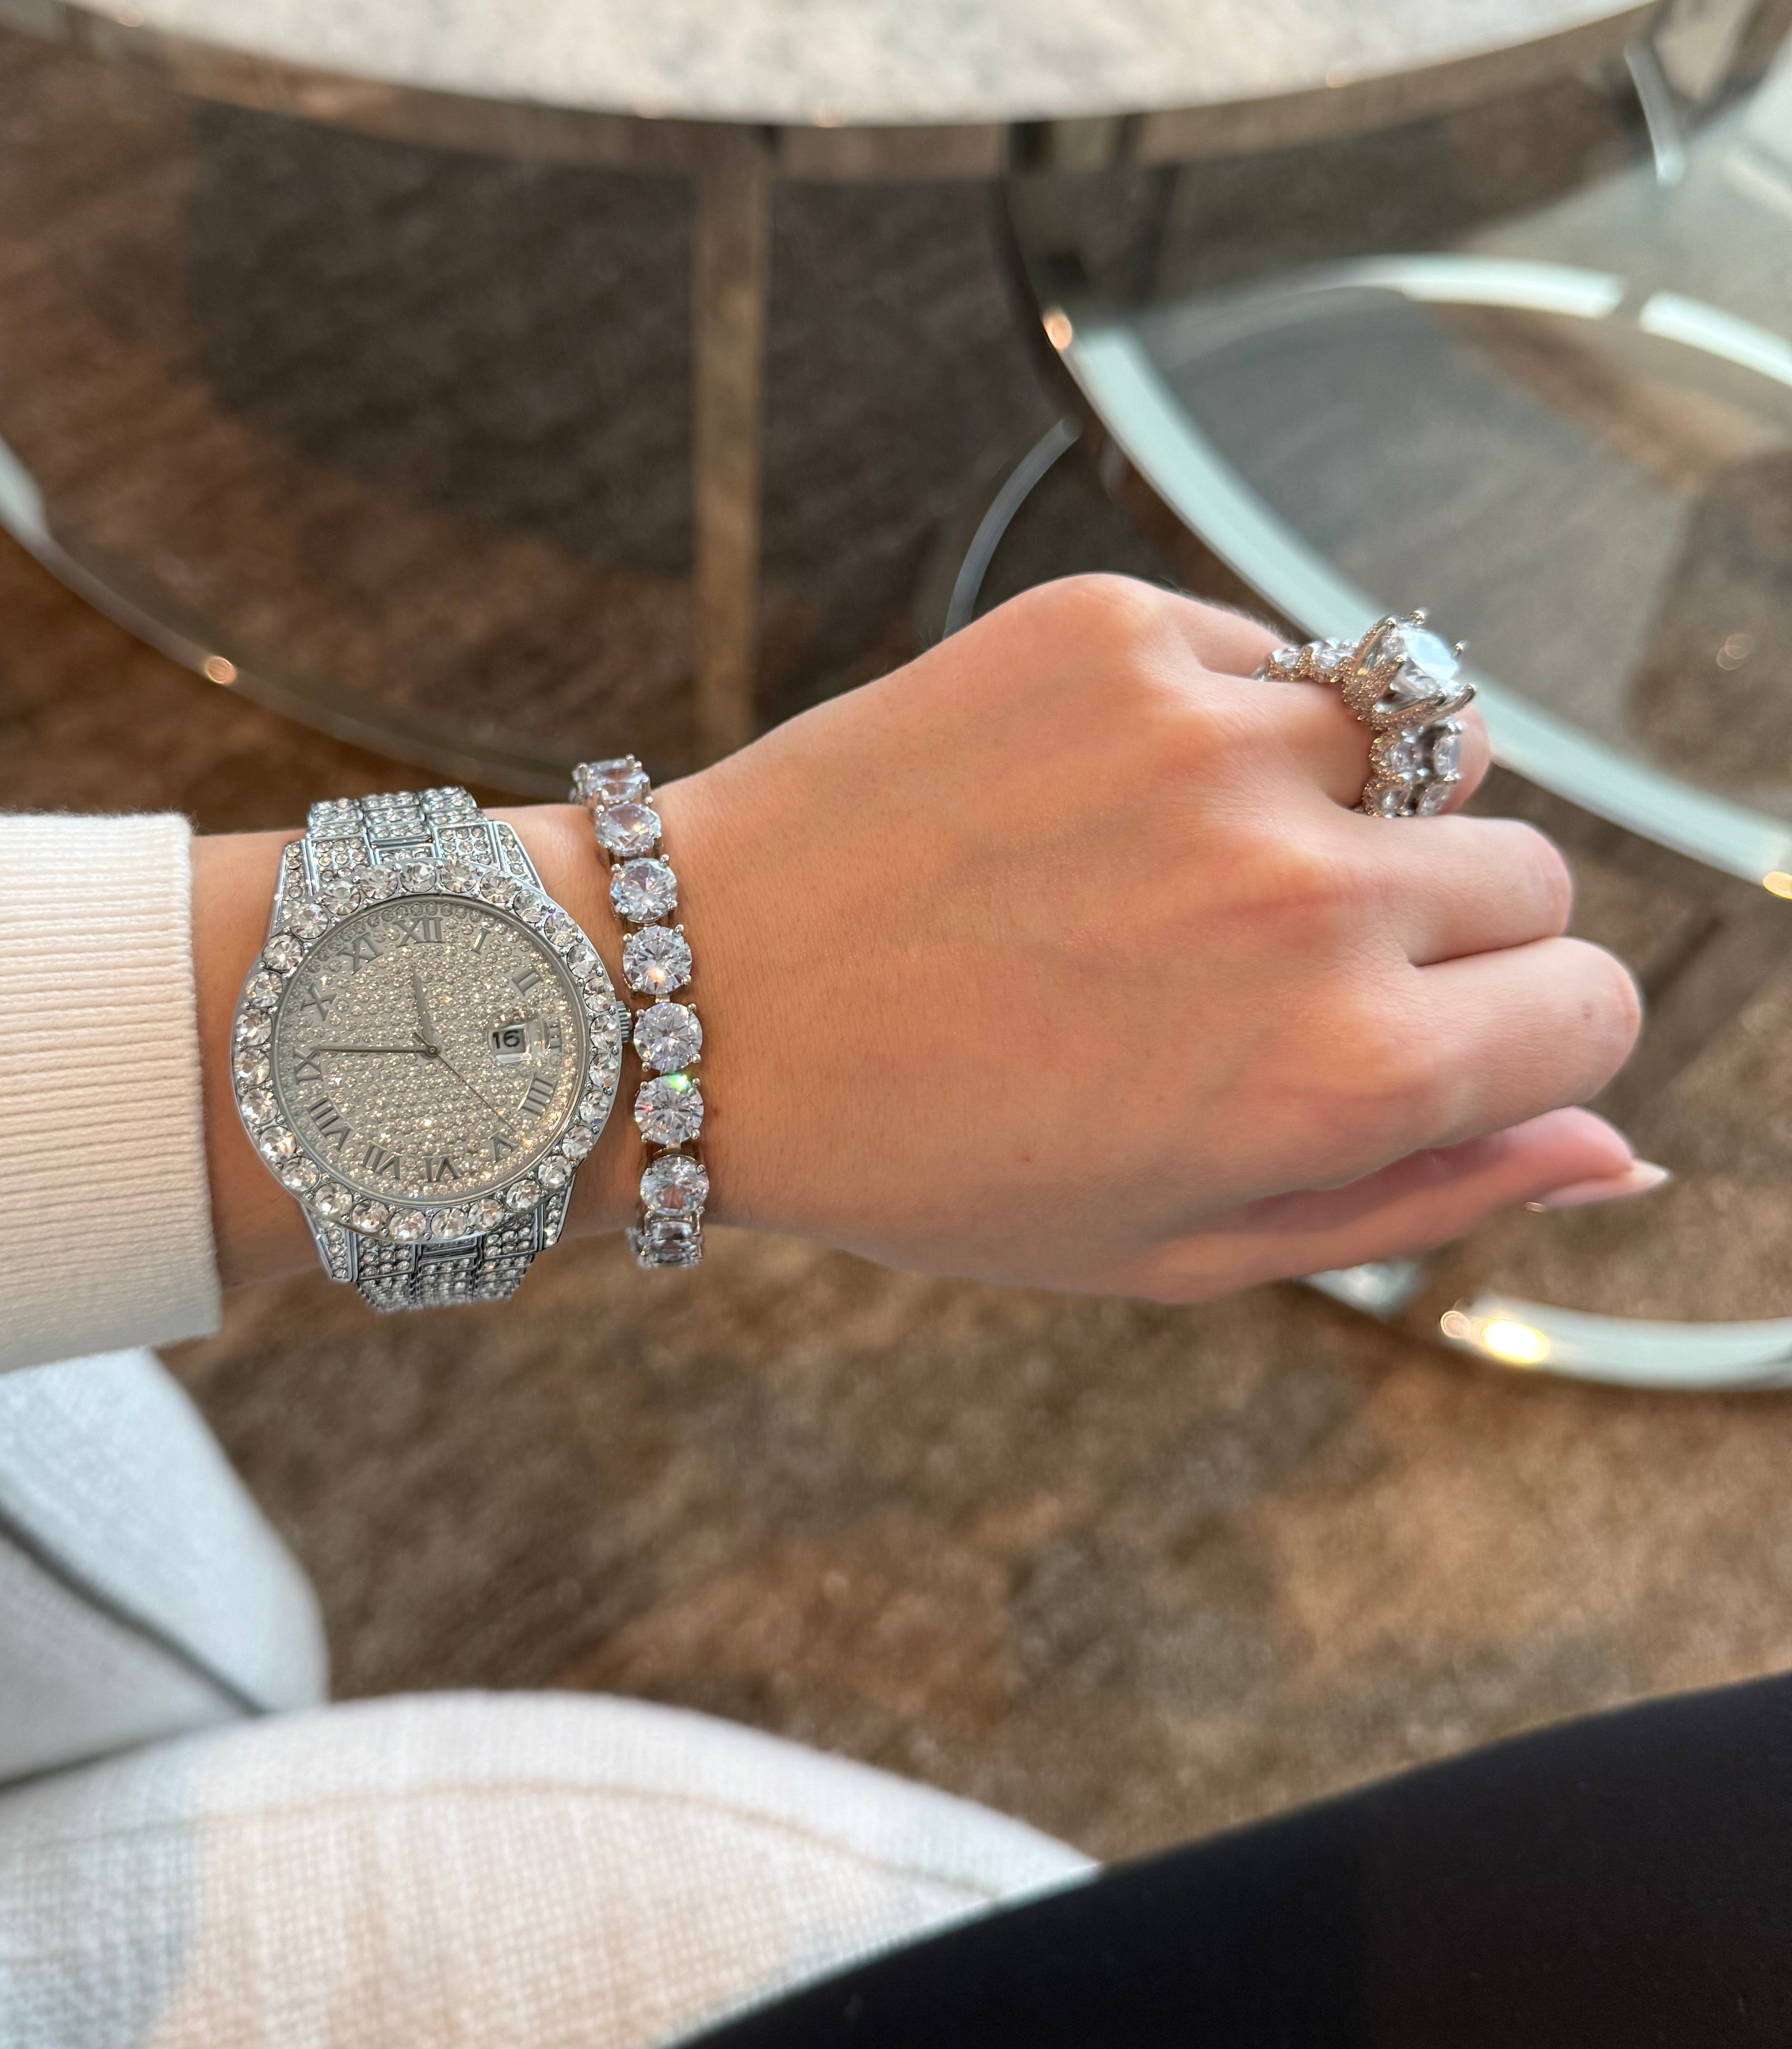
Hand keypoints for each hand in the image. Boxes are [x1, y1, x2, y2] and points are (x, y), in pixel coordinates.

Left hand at [514, 577, 1645, 1298]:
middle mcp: (1307, 888)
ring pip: (1415, 745)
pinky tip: (1087, 799)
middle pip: (1526, 871)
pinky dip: (1219, 724)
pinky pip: (1270, 659)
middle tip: (1260, 971)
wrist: (699, 1001)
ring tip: (1169, 874)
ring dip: (1333, 812)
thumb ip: (1420, 1199)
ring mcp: (1213, 731)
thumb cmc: (931, 1155)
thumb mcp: (1179, 1245)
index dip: (1511, 1037)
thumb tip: (1619, 1146)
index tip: (1416, 1042)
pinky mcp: (1115, 628)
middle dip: (1432, 932)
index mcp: (1342, 1070)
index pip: (1593, 1007)